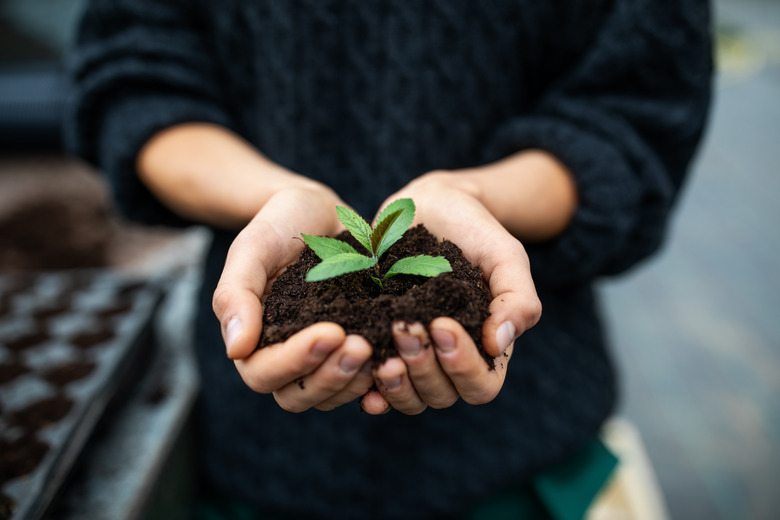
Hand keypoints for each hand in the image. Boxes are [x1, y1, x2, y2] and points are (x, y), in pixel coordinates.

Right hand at [212, 185, 374, 411]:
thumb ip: (236, 294)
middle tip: (362, 346)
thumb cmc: (279, 224)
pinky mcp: (352, 349)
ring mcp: (320, 358)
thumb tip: (236, 349)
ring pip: (331, 395)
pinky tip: (398, 359)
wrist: (318, 211)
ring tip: (382, 351)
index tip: (331, 332)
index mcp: (253, 339)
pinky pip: (361, 382)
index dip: (295, 361)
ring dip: (355, 381)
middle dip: (331, 377)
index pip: (263, 373)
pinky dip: (378, 379)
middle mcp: (285, 356)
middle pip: (298, 396)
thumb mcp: (252, 247)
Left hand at [361, 172, 542, 414]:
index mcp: (486, 349)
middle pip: (441, 395)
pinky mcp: (380, 346)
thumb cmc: (475, 231)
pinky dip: (366, 386)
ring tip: (379, 352)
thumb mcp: (505, 255)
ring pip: (408, 397)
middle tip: (404, 327)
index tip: (442, 324)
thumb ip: (517, 298)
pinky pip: (373, 385)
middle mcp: (449, 362)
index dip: (462, 365)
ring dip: (395, 382)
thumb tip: (500, 343)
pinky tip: (358, 368)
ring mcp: (413, 357)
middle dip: (423, 367)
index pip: (481, 385)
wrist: (431, 206)